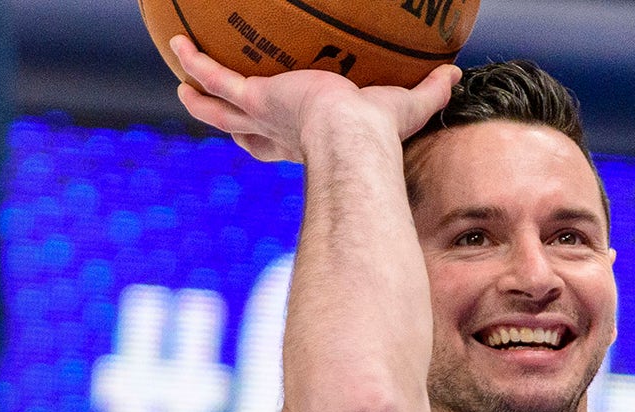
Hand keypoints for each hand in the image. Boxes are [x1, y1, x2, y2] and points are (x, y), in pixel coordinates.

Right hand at [170, 35, 460, 162]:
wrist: (352, 140)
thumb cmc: (379, 134)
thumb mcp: (407, 106)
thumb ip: (430, 92)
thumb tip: (455, 74)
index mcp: (306, 141)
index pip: (280, 144)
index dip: (269, 140)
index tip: (266, 133)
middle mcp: (279, 133)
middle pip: (242, 131)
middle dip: (226, 122)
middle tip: (209, 109)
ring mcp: (263, 117)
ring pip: (219, 108)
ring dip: (200, 98)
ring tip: (182, 84)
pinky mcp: (256, 99)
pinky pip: (217, 77)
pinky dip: (197, 62)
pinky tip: (179, 44)